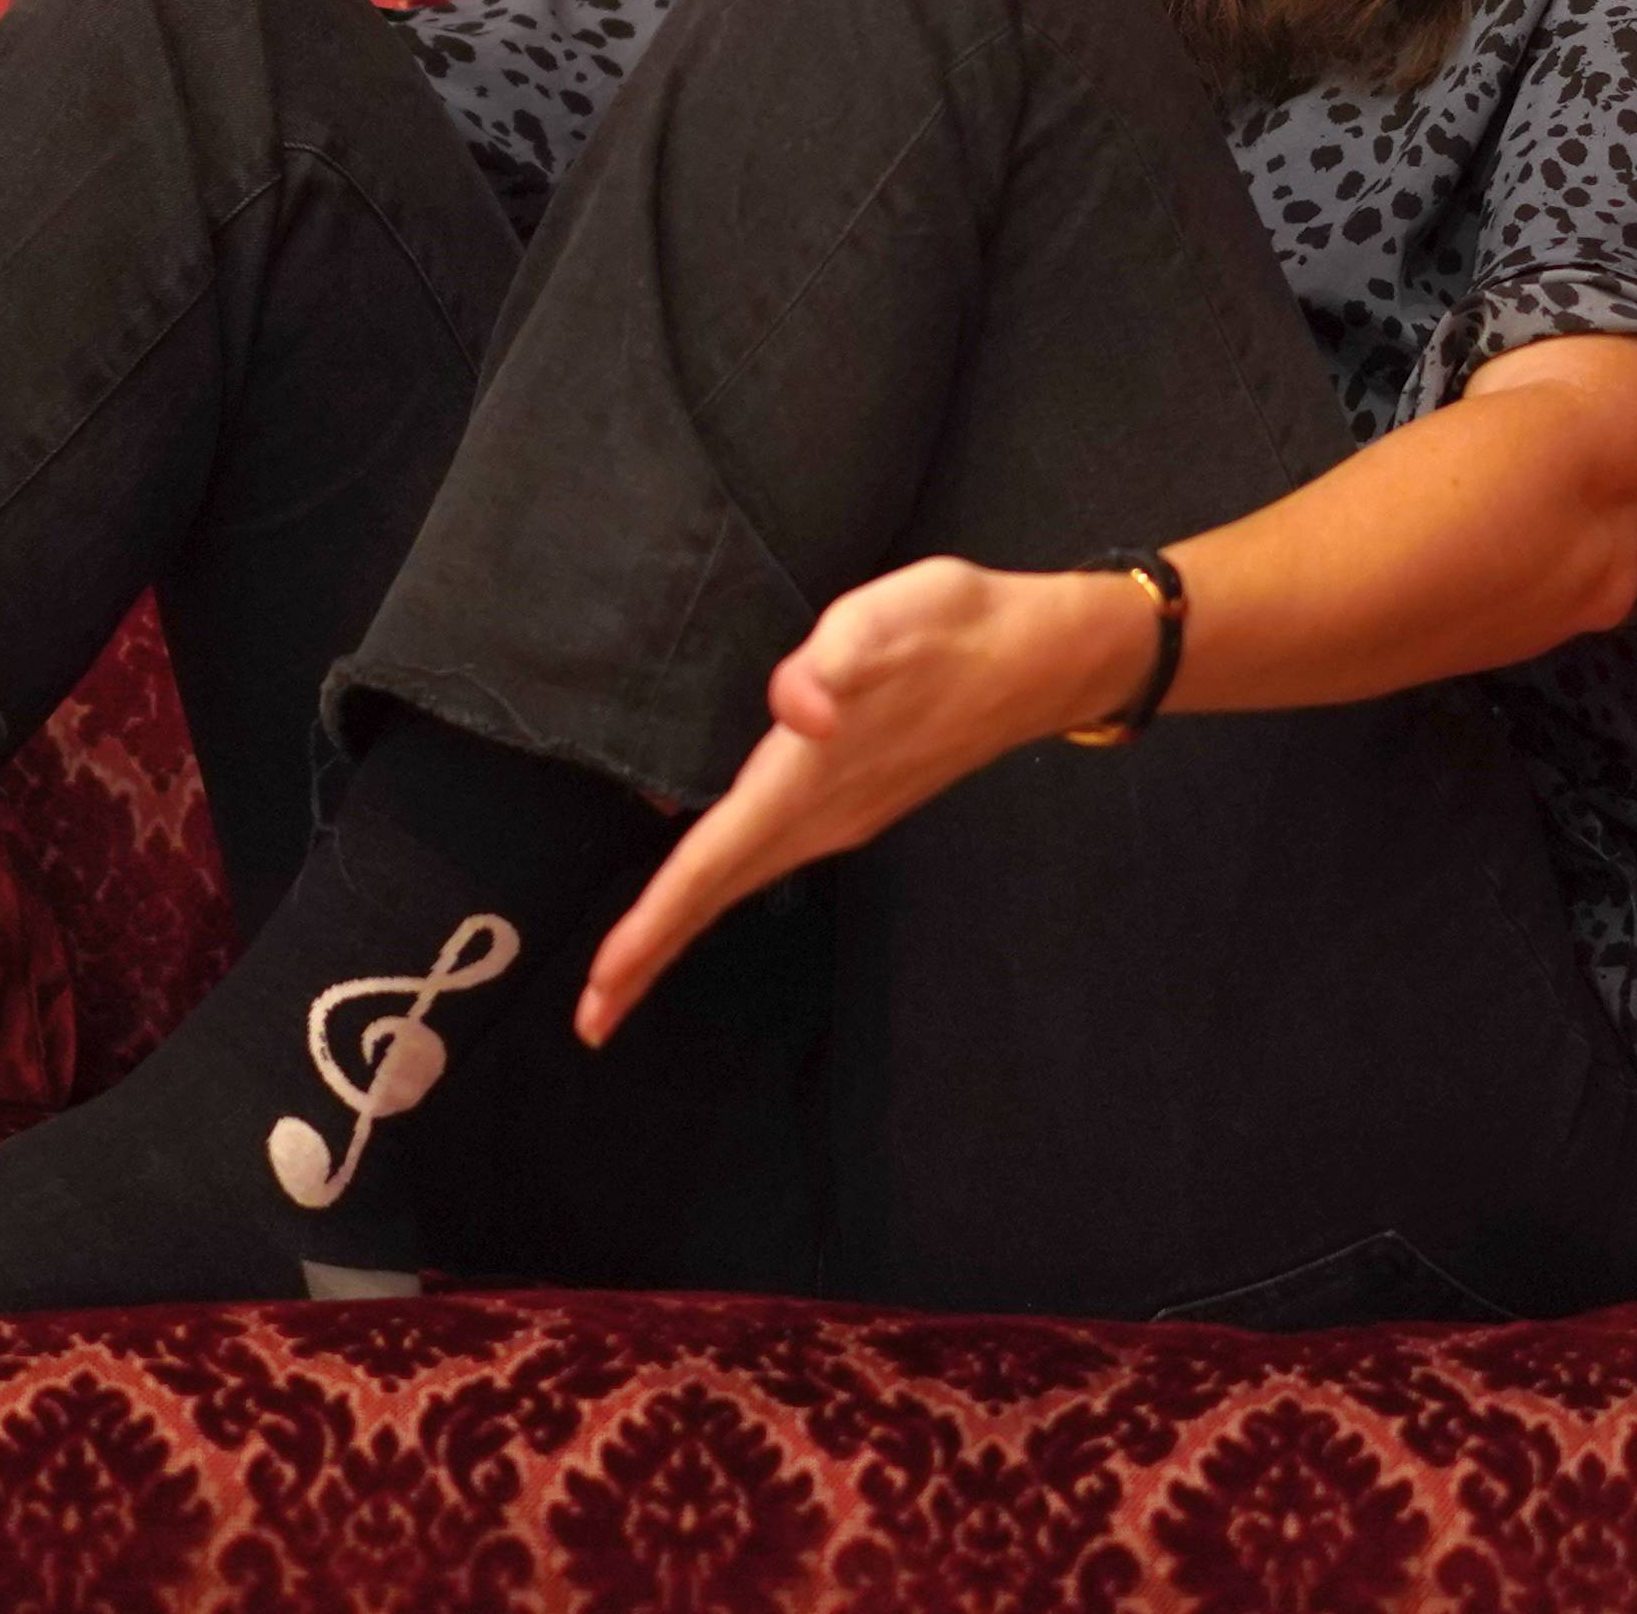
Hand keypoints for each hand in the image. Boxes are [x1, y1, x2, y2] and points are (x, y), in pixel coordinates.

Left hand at [576, 554, 1144, 1045]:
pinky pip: (764, 859)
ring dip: (681, 925)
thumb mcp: (891, 617)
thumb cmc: (959, 627)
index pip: (714, 863)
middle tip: (590, 1018)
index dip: (654, 924)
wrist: (1046, 657)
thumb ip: (837, 659)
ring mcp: (842, 816)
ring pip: (742, 883)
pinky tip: (698, 885)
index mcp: (811, 779)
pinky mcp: (855, 800)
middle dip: (651, 957)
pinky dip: (717, 886)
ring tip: (626, 967)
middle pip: (719, 894)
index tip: (601, 986)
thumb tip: (801, 707)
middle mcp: (823, 816)